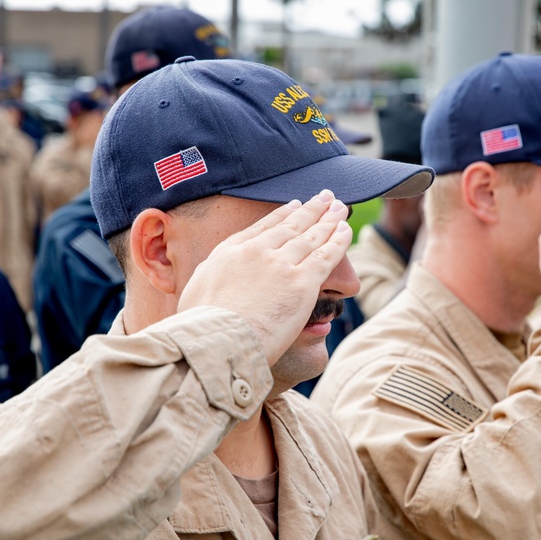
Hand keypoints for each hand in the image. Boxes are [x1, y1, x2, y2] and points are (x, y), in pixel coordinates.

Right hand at [178, 190, 352, 364]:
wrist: (218, 341)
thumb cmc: (201, 327)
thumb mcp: (194, 292)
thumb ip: (208, 278)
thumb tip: (209, 280)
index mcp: (230, 252)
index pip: (263, 227)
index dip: (283, 214)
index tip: (295, 205)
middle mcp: (257, 251)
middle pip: (291, 225)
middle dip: (311, 209)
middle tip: (325, 197)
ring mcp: (281, 264)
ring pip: (312, 236)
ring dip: (329, 220)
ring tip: (339, 208)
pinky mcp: (302, 282)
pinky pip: (326, 255)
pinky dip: (339, 240)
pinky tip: (346, 230)